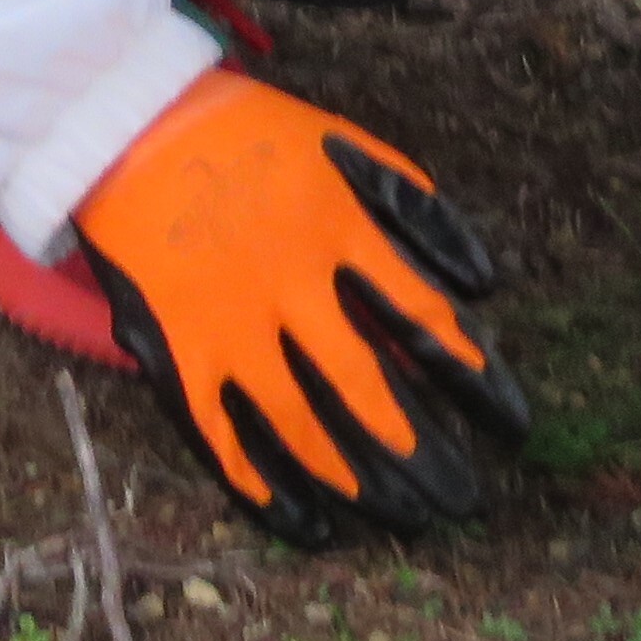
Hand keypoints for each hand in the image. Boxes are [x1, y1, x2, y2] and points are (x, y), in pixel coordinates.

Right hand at [74, 68, 527, 546]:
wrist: (124, 119)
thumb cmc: (245, 133)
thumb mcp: (344, 147)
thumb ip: (416, 210)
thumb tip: (484, 286)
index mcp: (338, 232)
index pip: (427, 321)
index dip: (476, 381)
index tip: (515, 430)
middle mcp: (288, 286)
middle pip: (368, 390)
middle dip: (421, 455)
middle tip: (462, 503)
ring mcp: (226, 321)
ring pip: (299, 423)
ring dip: (354, 479)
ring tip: (400, 519)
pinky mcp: (172, 345)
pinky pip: (217, 432)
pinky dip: (260, 483)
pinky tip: (303, 521)